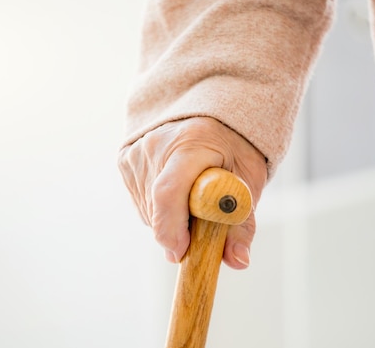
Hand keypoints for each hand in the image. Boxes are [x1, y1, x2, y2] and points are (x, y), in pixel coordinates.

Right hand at [118, 117, 267, 267]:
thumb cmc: (233, 147)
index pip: (168, 192)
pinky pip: (140, 202)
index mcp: (192, 142)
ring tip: (191, 200)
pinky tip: (176, 192)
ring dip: (169, 221)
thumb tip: (238, 260)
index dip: (171, 228)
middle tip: (202, 225)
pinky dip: (158, 209)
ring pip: (147, 211)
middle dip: (178, 231)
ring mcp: (136, 152)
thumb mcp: (249, 180)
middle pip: (157, 208)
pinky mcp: (124, 160)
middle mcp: (156, 144)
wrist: (210, 114)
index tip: (181, 252)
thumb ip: (243, 222)